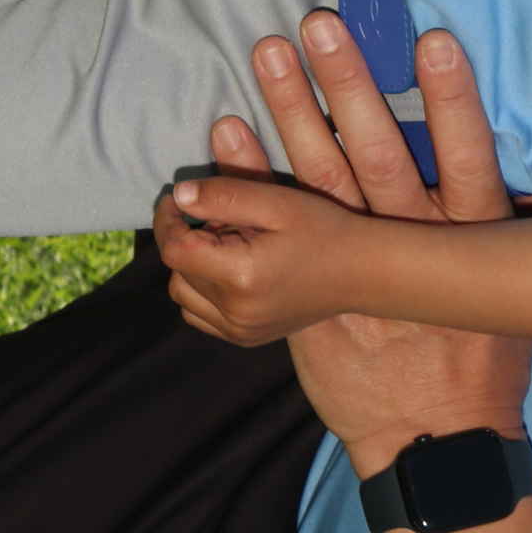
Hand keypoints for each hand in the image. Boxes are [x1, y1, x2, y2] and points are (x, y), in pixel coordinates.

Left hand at [158, 168, 377, 346]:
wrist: (364, 272)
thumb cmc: (325, 230)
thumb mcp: (278, 202)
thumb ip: (224, 194)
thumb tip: (179, 194)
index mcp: (242, 277)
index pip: (174, 250)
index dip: (167, 220)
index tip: (178, 200)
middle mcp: (236, 312)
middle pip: (177, 272)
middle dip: (189, 242)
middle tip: (225, 222)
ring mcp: (241, 331)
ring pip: (183, 296)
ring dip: (193, 268)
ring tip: (231, 249)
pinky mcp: (246, 338)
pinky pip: (199, 315)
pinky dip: (202, 293)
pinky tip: (231, 274)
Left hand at [162, 14, 531, 473]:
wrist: (438, 436)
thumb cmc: (486, 366)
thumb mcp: (515, 302)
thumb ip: (516, 249)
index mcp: (474, 241)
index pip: (466, 155)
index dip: (451, 98)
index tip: (434, 41)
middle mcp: (414, 251)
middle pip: (374, 154)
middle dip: (346, 83)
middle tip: (318, 27)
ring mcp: (357, 275)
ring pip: (315, 183)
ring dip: (290, 113)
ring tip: (272, 55)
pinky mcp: (314, 297)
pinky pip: (267, 233)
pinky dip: (245, 181)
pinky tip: (225, 137)